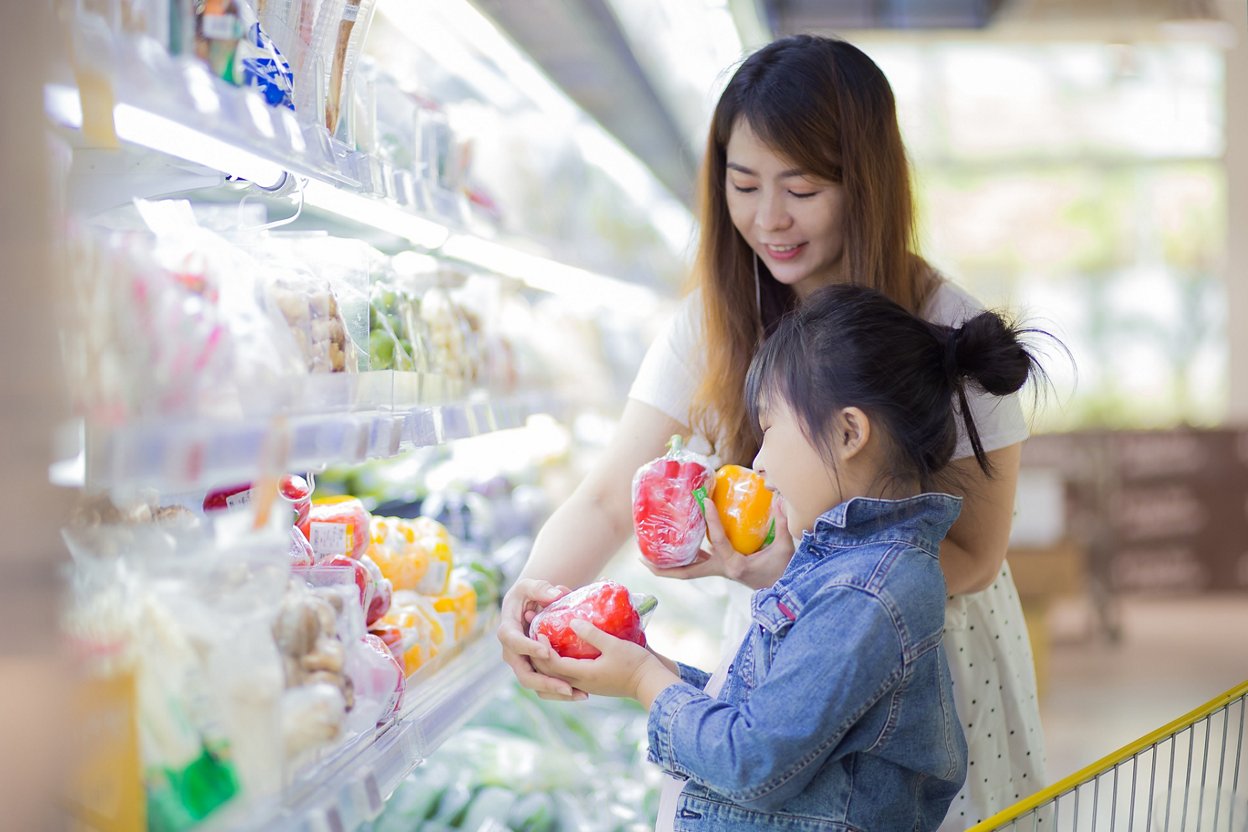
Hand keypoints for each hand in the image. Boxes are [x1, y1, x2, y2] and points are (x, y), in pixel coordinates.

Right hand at [496, 578, 586, 700]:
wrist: (525, 607)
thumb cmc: (527, 594)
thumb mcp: (528, 586)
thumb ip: (540, 588)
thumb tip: (556, 595)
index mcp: (507, 632)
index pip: (514, 642)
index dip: (529, 649)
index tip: (546, 652)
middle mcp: (512, 653)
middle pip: (524, 674)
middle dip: (545, 682)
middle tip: (567, 687)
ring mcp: (522, 664)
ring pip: (535, 685)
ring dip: (555, 692)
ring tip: (579, 694)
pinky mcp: (533, 670)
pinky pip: (543, 686)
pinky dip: (559, 692)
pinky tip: (580, 693)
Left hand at [533, 620, 679, 704]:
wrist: (650, 683)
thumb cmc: (634, 663)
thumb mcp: (614, 644)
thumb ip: (592, 634)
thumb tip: (572, 621)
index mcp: (583, 674)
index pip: (553, 664)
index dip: (542, 648)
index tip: (538, 630)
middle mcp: (580, 683)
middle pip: (550, 675)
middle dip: (538, 657)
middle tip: (534, 637)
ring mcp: (586, 686)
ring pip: (556, 680)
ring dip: (546, 666)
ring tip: (542, 648)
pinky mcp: (592, 685)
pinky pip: (567, 680)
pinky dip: (558, 671)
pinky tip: (561, 656)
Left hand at [642, 496, 795, 589]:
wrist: (782, 589)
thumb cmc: (783, 569)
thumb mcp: (785, 548)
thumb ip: (782, 524)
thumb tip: (780, 497)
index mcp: (735, 564)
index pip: (719, 540)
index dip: (712, 521)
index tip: (705, 501)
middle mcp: (721, 569)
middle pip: (686, 571)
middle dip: (663, 568)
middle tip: (642, 558)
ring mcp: (718, 570)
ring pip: (687, 569)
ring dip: (667, 565)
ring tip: (646, 553)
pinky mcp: (719, 568)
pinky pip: (696, 563)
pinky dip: (683, 556)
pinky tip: (672, 544)